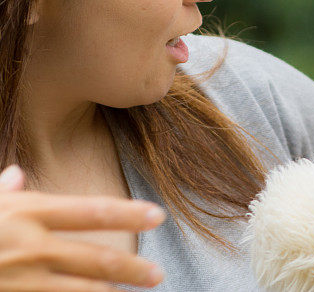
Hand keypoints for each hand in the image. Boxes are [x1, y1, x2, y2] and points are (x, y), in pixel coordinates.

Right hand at [0, 164, 166, 291]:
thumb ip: (5, 194)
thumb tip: (17, 174)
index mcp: (29, 213)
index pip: (92, 212)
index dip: (130, 214)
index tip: (158, 216)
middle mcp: (32, 247)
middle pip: (98, 259)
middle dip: (133, 268)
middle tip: (157, 274)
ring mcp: (24, 280)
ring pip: (83, 290)